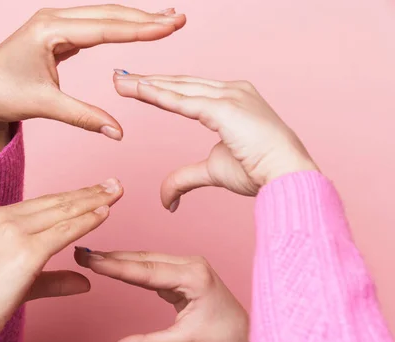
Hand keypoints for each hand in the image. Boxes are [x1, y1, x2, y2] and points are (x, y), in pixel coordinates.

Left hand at [0, 6, 185, 158]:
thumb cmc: (3, 95)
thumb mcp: (45, 105)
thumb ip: (84, 117)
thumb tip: (118, 133)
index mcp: (49, 30)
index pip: (105, 27)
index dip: (140, 29)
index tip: (169, 26)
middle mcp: (52, 19)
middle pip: (108, 14)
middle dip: (144, 18)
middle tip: (178, 19)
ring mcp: (54, 24)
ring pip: (102, 17)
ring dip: (134, 19)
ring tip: (165, 19)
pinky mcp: (56, 33)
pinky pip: (93, 26)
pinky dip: (117, 27)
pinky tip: (135, 27)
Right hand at [0, 178, 123, 341]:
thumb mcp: (20, 283)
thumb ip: (54, 279)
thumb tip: (84, 281)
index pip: (43, 204)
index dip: (72, 197)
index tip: (94, 191)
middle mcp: (2, 218)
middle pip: (56, 202)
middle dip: (88, 192)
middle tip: (113, 184)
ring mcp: (13, 232)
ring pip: (62, 211)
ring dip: (93, 200)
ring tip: (116, 191)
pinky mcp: (25, 251)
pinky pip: (64, 232)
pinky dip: (87, 221)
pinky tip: (105, 214)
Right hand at [74, 248, 250, 341]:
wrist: (245, 339)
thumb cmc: (222, 338)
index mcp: (194, 277)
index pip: (146, 270)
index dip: (115, 265)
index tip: (91, 259)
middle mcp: (191, 265)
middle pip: (143, 259)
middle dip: (112, 257)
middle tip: (82, 254)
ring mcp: (187, 266)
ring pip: (146, 260)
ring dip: (119, 259)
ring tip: (91, 257)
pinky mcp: (183, 273)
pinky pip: (152, 267)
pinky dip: (131, 266)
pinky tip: (114, 263)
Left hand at [113, 72, 318, 210]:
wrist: (287, 176)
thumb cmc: (259, 171)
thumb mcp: (212, 171)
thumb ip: (185, 178)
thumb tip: (166, 201)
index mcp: (232, 99)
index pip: (188, 90)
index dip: (161, 87)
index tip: (136, 84)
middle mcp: (231, 90)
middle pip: (179, 83)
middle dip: (147, 80)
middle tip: (118, 76)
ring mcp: (229, 95)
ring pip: (178, 88)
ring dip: (145, 84)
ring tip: (118, 80)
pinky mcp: (225, 107)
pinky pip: (183, 101)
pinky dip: (158, 95)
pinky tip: (138, 89)